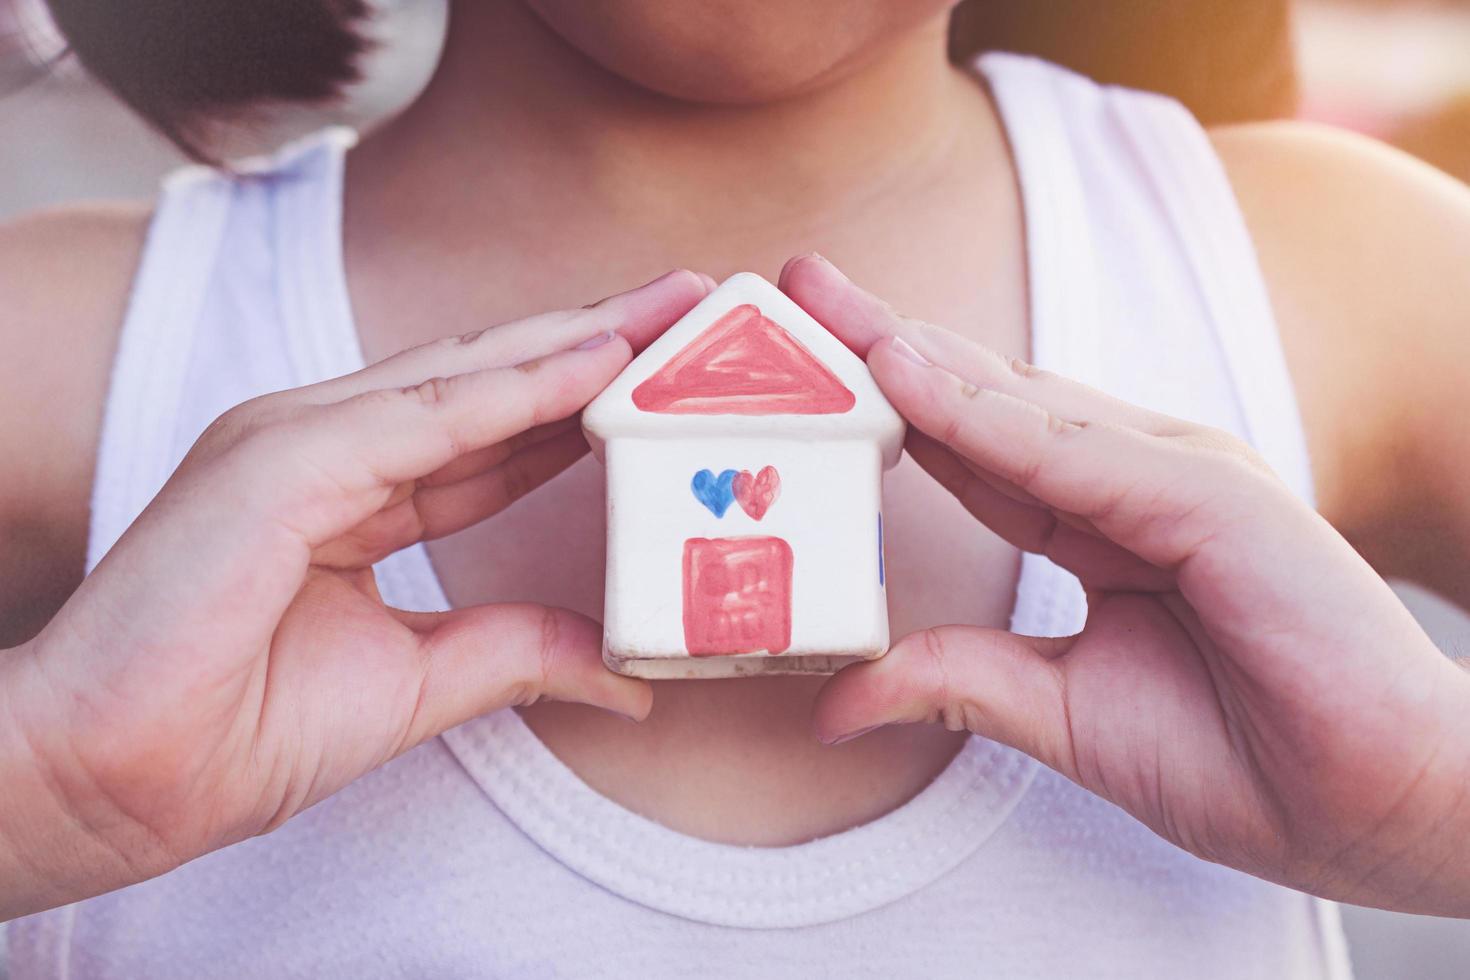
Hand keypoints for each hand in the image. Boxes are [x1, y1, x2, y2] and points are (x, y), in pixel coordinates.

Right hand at [0, 270, 711, 918]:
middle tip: (692, 310)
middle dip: (595, 344)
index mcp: (349, 489)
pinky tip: (596, 361)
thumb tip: (621, 669)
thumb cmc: (235, 730)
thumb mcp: (416, 683)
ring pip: (466, 376)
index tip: (668, 381)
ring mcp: (298, 440)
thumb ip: (516, 651)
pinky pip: (424, 416)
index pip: (491, 432)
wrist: (116, 779)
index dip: (582, 402)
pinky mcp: (279, 461)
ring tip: (669, 313)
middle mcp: (326, 446)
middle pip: (490, 381)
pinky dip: (516, 387)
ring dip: (574, 341)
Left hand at [782, 254, 1469, 915]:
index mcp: (1098, 516)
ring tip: (828, 315)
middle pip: (985, 398)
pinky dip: (992, 419)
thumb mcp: (1060, 712)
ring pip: (1022, 406)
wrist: (1373, 805)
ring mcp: (1177, 476)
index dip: (886, 398)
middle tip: (795, 289)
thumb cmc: (1241, 757)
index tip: (799, 362)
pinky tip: (915, 384)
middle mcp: (1133, 476)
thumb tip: (838, 701)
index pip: (970, 442)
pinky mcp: (1214, 501)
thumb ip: (957, 682)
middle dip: (887, 345)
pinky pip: (1080, 455)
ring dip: (920, 359)